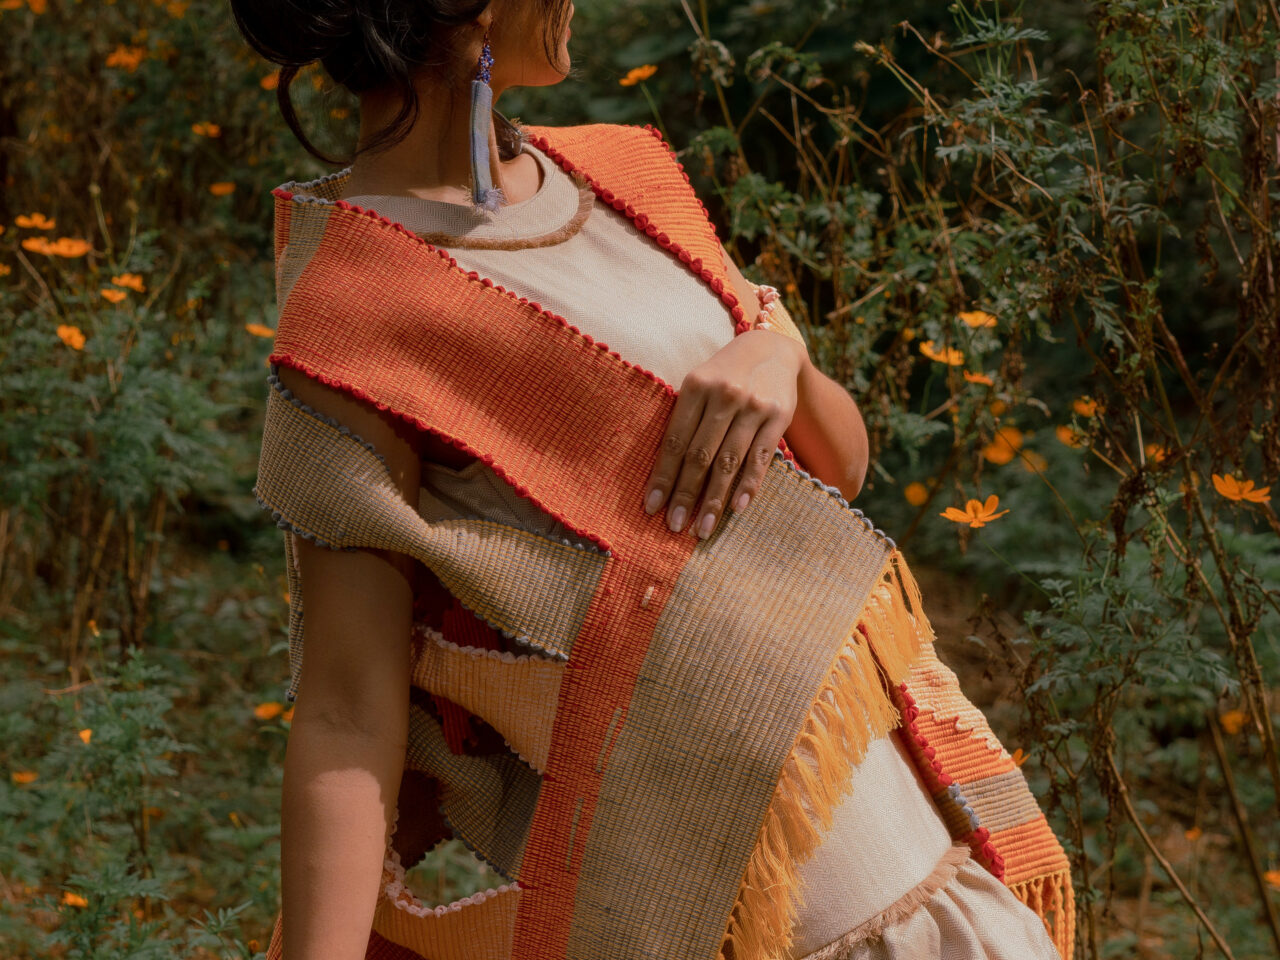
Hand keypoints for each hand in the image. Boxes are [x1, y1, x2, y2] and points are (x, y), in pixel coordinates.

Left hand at [643, 329, 805, 537]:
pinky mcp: (778, 416)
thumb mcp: (699, 383)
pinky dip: (749, 485)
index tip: (652, 507)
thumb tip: (663, 472)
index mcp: (695, 386)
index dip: (662, 477)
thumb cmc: (724, 374)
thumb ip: (684, 418)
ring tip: (703, 528)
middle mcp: (724, 395)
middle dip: (685, 495)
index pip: (674, 441)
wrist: (772, 347)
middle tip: (675, 527)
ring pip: (729, 462)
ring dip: (715, 500)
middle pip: (700, 456)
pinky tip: (736, 508)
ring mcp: (753, 406)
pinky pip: (760, 458)